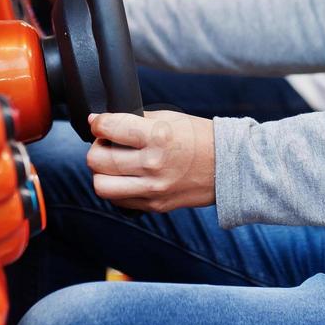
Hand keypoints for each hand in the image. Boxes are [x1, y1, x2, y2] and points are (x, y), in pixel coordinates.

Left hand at [86, 109, 215, 211]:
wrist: (228, 166)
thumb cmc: (198, 137)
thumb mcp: (168, 119)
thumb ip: (134, 120)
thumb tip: (101, 122)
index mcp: (157, 136)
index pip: (107, 128)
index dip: (98, 123)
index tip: (99, 123)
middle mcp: (152, 164)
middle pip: (97, 159)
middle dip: (98, 147)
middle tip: (109, 143)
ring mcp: (152, 188)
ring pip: (101, 185)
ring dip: (102, 172)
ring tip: (114, 164)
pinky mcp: (154, 204)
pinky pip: (118, 200)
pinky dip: (116, 188)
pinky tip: (127, 177)